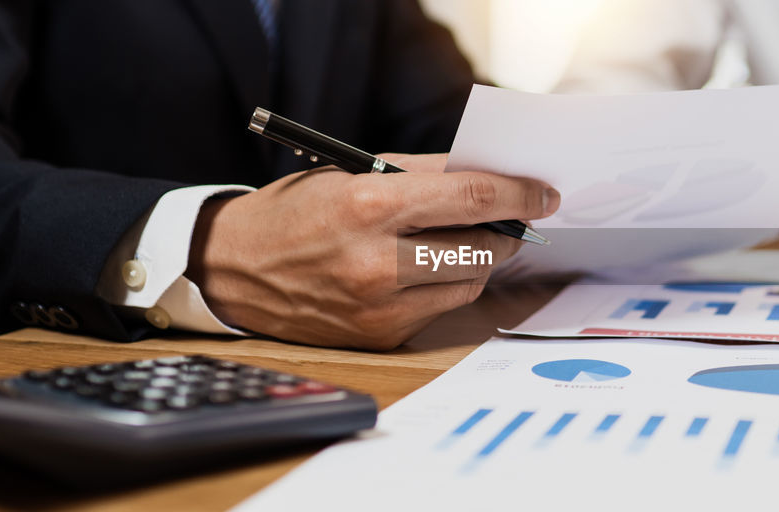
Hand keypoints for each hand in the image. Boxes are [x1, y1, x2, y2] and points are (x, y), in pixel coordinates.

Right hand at [186, 153, 560, 349]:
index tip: (544, 193)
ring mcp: (380, 307)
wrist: (234, 269)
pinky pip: (440, 307)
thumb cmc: (294, 212)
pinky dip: (445, 285)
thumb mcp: (351, 175)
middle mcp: (377, 263)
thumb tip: (484, 174)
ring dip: (479, 260)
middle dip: (504, 231)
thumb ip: (421, 174)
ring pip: (469, 282)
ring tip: (463, 242)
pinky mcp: (381, 335)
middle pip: (481, 248)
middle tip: (511, 218)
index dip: (518, 195)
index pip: (470, 199)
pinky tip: (425, 269)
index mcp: (370, 208)